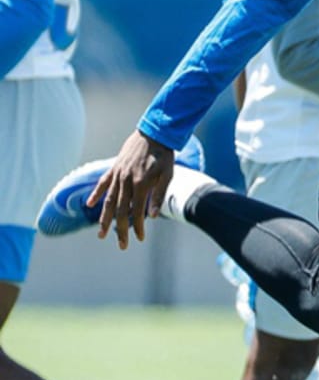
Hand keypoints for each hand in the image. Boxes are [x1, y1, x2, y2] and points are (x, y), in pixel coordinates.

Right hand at [87, 131, 175, 248]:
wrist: (154, 133)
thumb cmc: (164, 156)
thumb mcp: (168, 175)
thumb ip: (159, 196)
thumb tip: (152, 217)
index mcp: (140, 184)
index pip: (136, 212)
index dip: (138, 227)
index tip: (140, 239)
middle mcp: (125, 181)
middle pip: (120, 211)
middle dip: (120, 230)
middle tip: (121, 246)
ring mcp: (117, 175)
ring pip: (108, 201)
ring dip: (105, 219)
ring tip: (101, 234)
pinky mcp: (113, 168)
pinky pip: (102, 184)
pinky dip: (95, 194)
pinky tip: (89, 206)